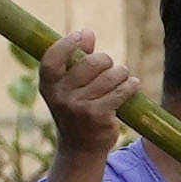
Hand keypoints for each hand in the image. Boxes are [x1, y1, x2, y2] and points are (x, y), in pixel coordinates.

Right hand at [35, 26, 136, 158]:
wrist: (80, 148)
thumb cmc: (76, 108)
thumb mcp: (70, 85)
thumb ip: (77, 58)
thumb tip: (87, 32)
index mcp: (48, 85)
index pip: (52, 58)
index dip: (66, 44)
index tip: (81, 36)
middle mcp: (60, 96)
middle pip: (92, 62)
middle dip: (106, 61)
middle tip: (109, 68)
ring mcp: (79, 106)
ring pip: (111, 75)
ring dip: (121, 73)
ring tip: (121, 79)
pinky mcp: (98, 116)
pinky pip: (122, 90)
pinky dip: (131, 85)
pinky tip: (131, 85)